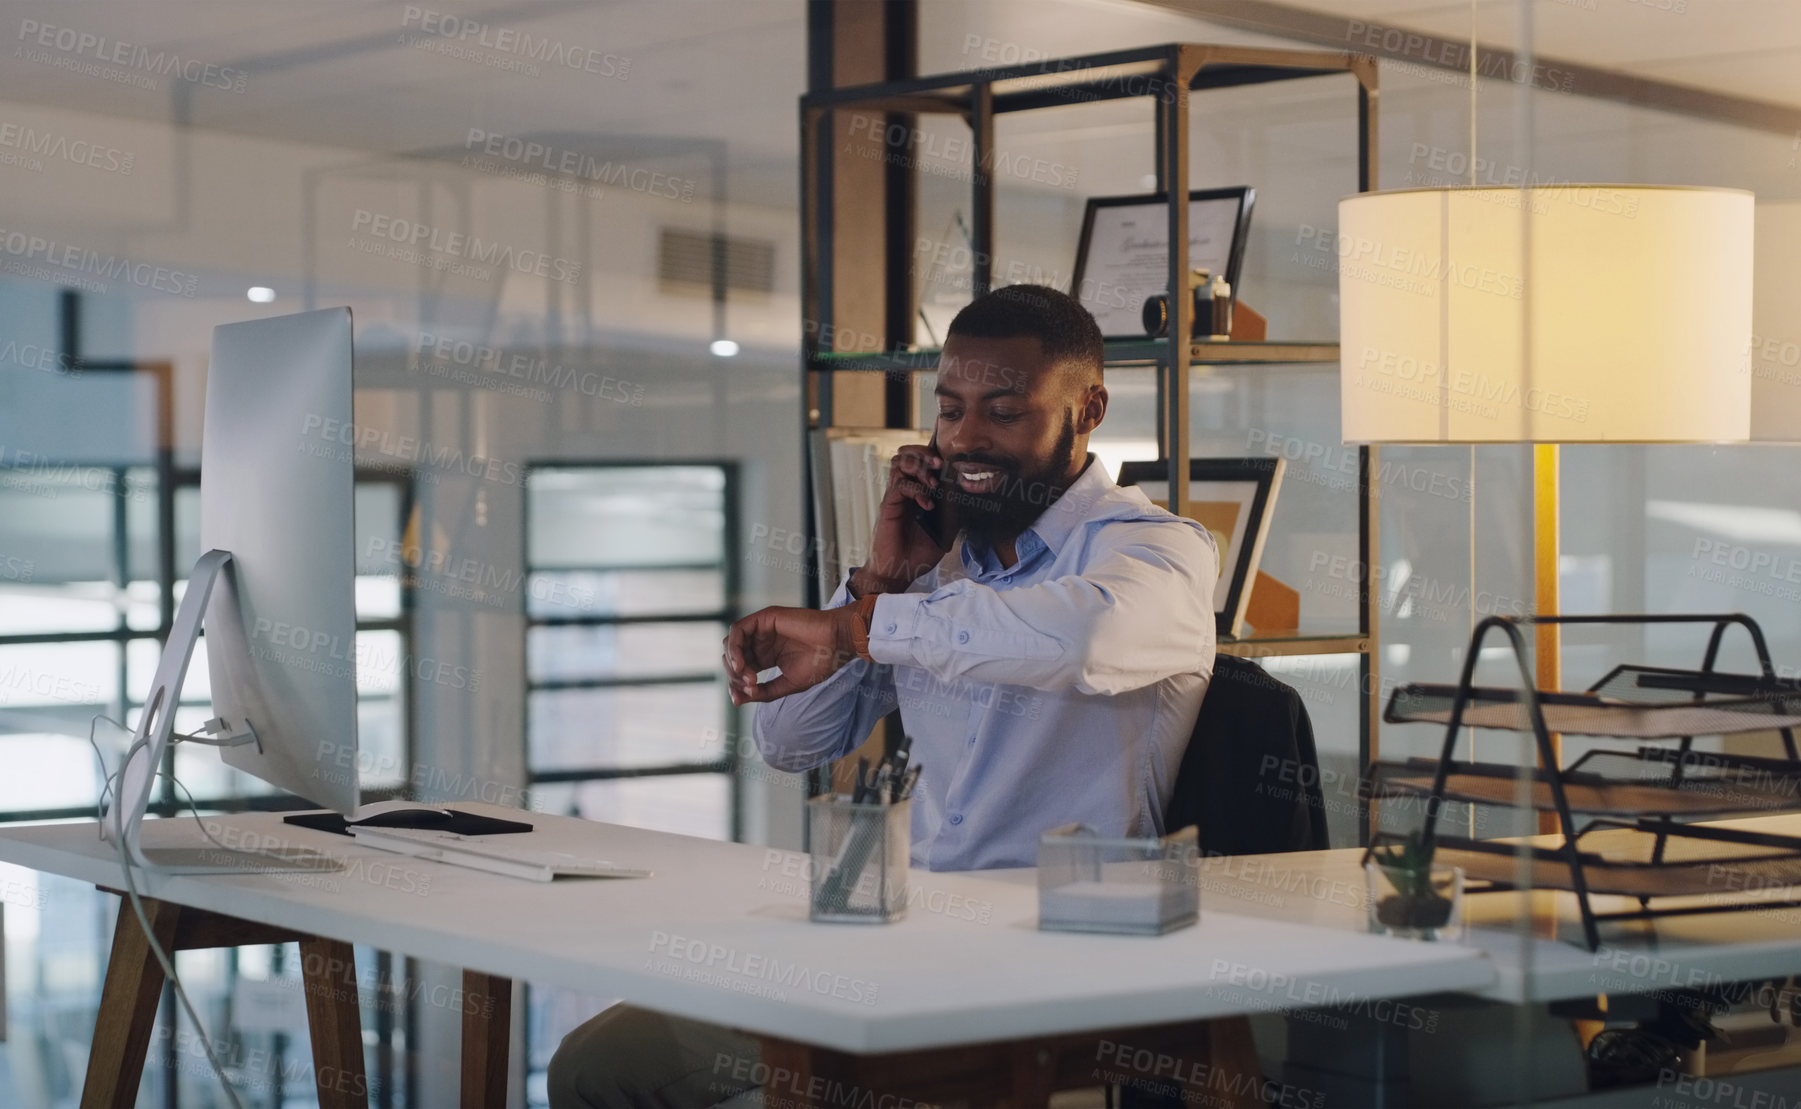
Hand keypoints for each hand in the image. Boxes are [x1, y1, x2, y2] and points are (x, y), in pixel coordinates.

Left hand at [723, 605, 858, 704]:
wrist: (837, 646)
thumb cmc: (819, 664)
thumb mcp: (787, 684)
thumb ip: (763, 692)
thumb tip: (738, 700)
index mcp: (766, 657)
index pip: (740, 670)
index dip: (736, 685)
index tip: (741, 698)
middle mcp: (761, 642)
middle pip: (732, 657)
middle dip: (734, 675)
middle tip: (750, 685)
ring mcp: (762, 629)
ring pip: (731, 643)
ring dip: (732, 661)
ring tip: (746, 675)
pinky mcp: (764, 618)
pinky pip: (738, 630)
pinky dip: (734, 647)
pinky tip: (741, 663)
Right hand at [854, 443, 947, 596]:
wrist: (897, 572)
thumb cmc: (917, 554)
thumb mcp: (944, 533)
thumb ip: (952, 516)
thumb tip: (969, 501)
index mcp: (915, 493)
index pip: (920, 462)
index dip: (931, 455)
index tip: (949, 460)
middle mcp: (903, 491)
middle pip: (907, 454)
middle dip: (925, 454)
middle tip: (940, 464)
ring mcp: (895, 497)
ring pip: (899, 463)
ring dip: (919, 467)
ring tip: (933, 483)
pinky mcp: (888, 506)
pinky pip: (899, 486)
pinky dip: (916, 490)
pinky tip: (927, 504)